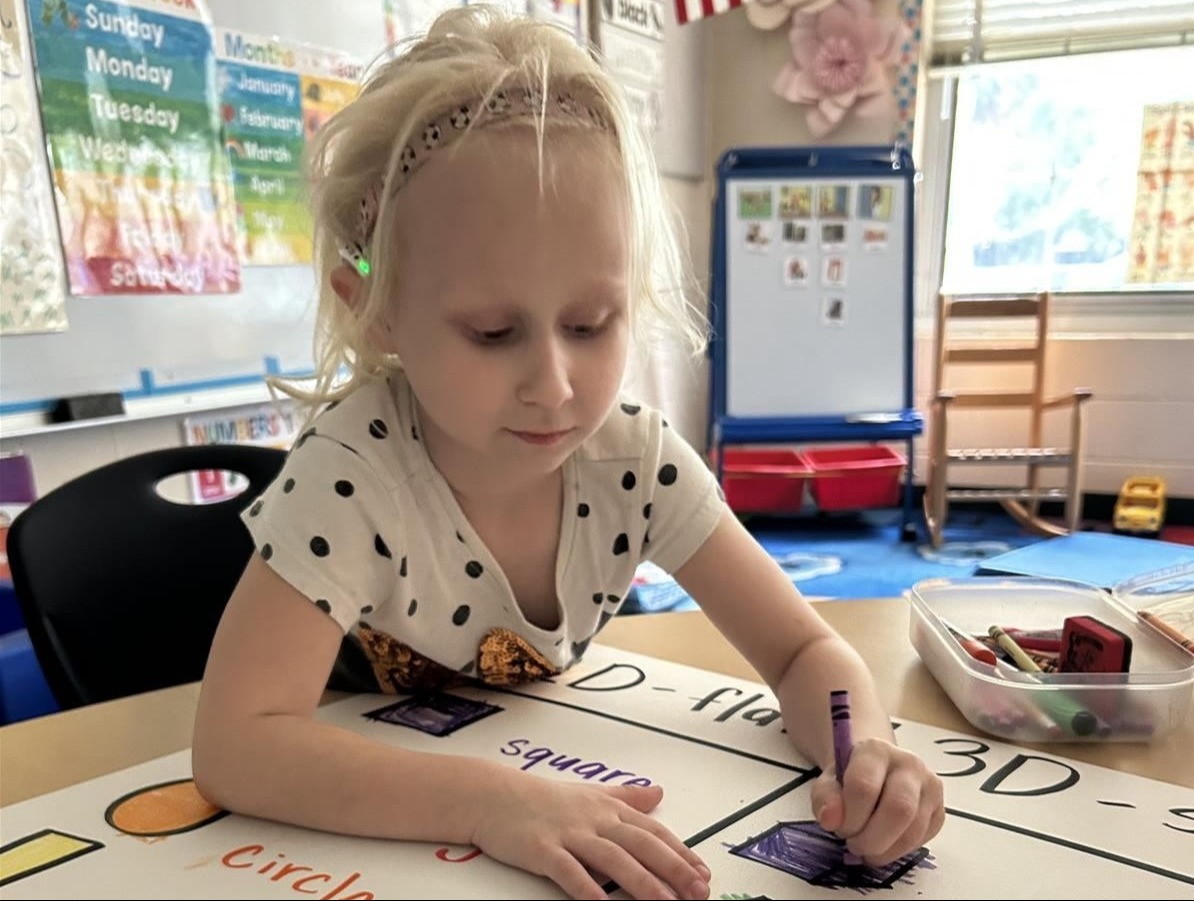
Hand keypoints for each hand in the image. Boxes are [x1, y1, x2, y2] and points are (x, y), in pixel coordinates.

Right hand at [471, 772, 710, 899]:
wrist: (493, 794)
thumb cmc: (542, 797)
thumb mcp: (590, 791)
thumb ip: (626, 795)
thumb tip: (658, 792)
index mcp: (607, 807)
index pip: (653, 831)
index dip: (680, 852)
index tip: (702, 873)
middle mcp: (594, 819)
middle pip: (641, 845)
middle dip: (673, 869)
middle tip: (698, 891)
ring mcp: (569, 833)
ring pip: (613, 859)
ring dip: (642, 882)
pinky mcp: (543, 849)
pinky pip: (569, 871)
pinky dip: (587, 888)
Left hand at [811, 738, 944, 865]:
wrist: (876, 772)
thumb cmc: (849, 778)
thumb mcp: (828, 783)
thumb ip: (825, 799)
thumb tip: (831, 819)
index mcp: (876, 750)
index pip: (864, 787)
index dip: (849, 817)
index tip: (839, 828)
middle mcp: (910, 763)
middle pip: (899, 810)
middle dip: (872, 839)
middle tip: (855, 845)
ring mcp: (930, 786)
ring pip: (913, 830)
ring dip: (885, 850)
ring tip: (867, 847)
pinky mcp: (940, 810)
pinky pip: (923, 840)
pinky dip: (899, 852)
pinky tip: (885, 845)